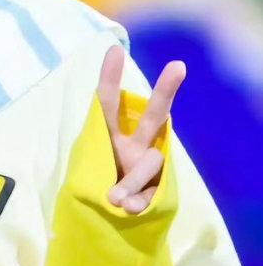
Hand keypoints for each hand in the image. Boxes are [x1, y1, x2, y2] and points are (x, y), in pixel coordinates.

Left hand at [97, 45, 185, 214]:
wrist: (103, 216)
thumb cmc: (92, 185)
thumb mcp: (85, 177)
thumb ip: (104, 185)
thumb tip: (125, 203)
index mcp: (110, 134)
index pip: (108, 103)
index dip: (110, 78)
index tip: (114, 50)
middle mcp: (133, 144)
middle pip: (154, 115)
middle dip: (166, 91)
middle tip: (179, 66)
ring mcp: (148, 165)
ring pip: (148, 164)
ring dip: (129, 183)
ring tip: (114, 199)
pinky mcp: (159, 188)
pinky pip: (152, 192)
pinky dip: (138, 203)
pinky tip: (128, 210)